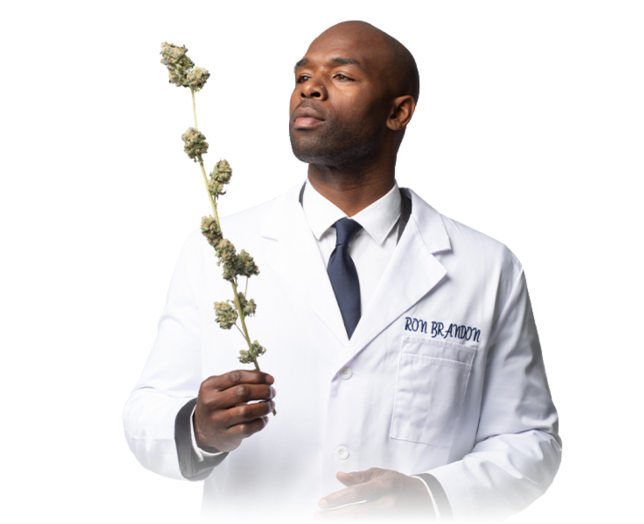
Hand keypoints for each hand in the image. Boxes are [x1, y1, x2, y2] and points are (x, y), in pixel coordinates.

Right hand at [194, 370, 275, 452]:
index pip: (236, 377)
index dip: (256, 376)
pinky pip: (248, 429)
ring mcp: (218, 421)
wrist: (202, 430)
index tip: (269, 379)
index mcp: (209, 387)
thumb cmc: (216, 404)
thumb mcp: (218, 387)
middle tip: (271, 392)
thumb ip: (237, 380)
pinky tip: (263, 418)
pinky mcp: (226, 436)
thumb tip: (265, 379)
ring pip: (247, 412)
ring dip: (264, 406)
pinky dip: (260, 422)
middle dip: (263, 391)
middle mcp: (211, 404)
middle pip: (243, 392)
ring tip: (270, 404)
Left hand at [314, 468, 435, 521]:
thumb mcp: (381, 473)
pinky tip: (341, 522)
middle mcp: (388, 503)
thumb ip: (360, 477)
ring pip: (361, 522)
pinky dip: (353, 523)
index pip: (357, 493)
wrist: (423, 499)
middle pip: (357, 512)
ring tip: (325, 519)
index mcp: (386, 485)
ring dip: (341, 521)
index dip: (338, 497)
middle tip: (319, 515)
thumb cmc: (399, 483)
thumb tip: (340, 476)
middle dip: (335, 515)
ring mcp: (389, 517)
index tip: (323, 501)